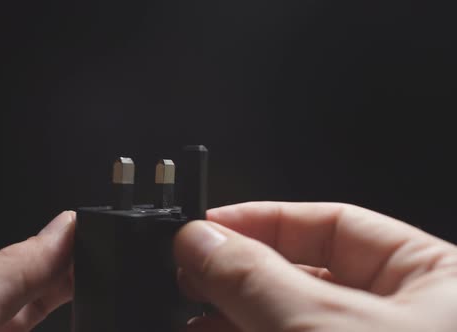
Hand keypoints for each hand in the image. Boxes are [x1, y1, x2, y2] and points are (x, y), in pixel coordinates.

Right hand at [174, 202, 456, 331]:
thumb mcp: (327, 328)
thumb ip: (260, 280)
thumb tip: (201, 241)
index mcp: (435, 281)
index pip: (334, 225)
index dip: (263, 221)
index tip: (208, 229)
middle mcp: (405, 316)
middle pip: (302, 273)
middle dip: (238, 272)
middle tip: (189, 271)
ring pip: (287, 316)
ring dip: (232, 311)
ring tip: (187, 310)